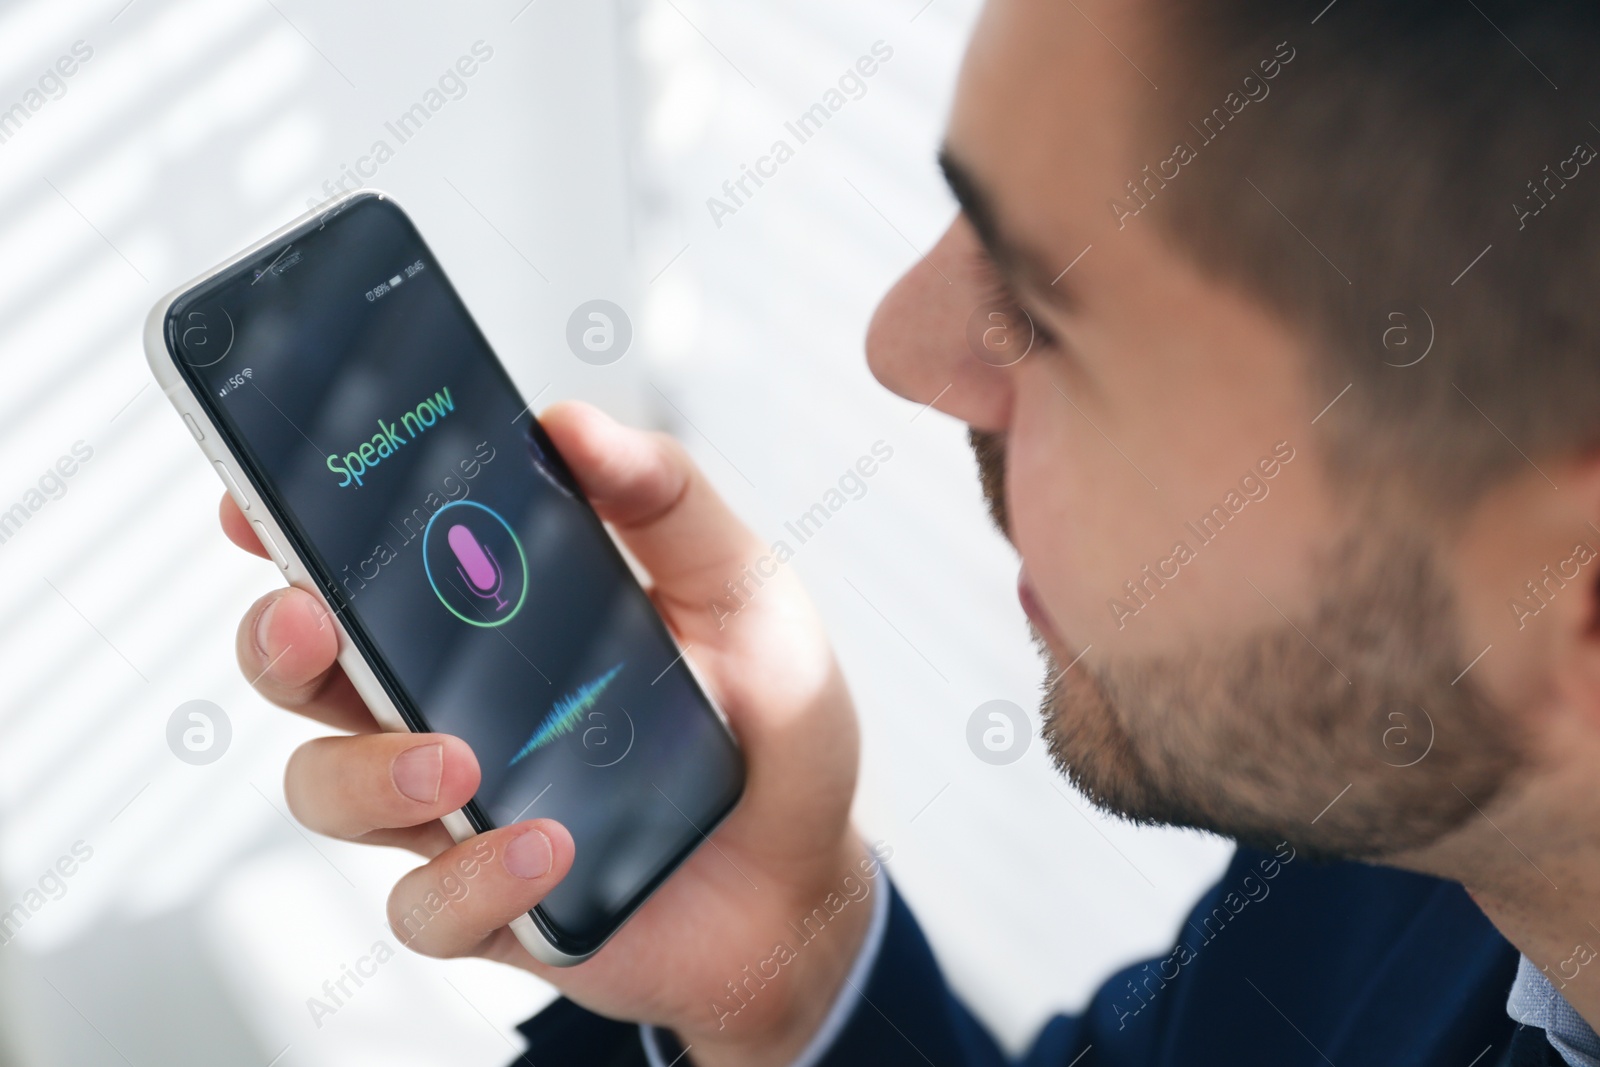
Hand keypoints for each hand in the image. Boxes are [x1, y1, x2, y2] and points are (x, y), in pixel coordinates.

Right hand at [222, 401, 871, 1066]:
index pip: (361, 562)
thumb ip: (665, 501)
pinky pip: (423, 906)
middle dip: (281, 638)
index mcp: (491, 618)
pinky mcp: (486, 904)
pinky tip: (548, 846)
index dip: (289, 528)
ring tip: (461, 761)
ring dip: (372, 769)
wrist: (807, 871)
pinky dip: (473, 878)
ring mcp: (456, 809)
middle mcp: (448, 705)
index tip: (256, 498)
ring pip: (328, 788)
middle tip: (314, 616)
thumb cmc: (766, 722)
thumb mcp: (738, 587)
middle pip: (305, 669)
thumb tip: (571, 423)